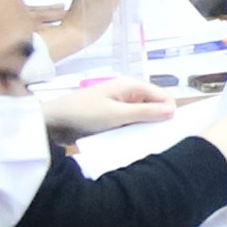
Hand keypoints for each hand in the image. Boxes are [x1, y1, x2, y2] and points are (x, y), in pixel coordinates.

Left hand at [39, 81, 168, 139]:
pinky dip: (131, 128)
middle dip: (156, 120)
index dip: (168, 112)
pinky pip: (129, 119)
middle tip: (155, 139)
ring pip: (142, 113)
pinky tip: (130, 140)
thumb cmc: (85, 114)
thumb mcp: (117, 115)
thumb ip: (146, 112)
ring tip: (143, 142)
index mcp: (131, 85)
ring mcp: (118, 101)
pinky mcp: (110, 112)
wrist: (52, 121)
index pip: (162, 96)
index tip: (167, 131)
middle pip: (153, 104)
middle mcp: (127, 90)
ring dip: (143, 126)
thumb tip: (173, 109)